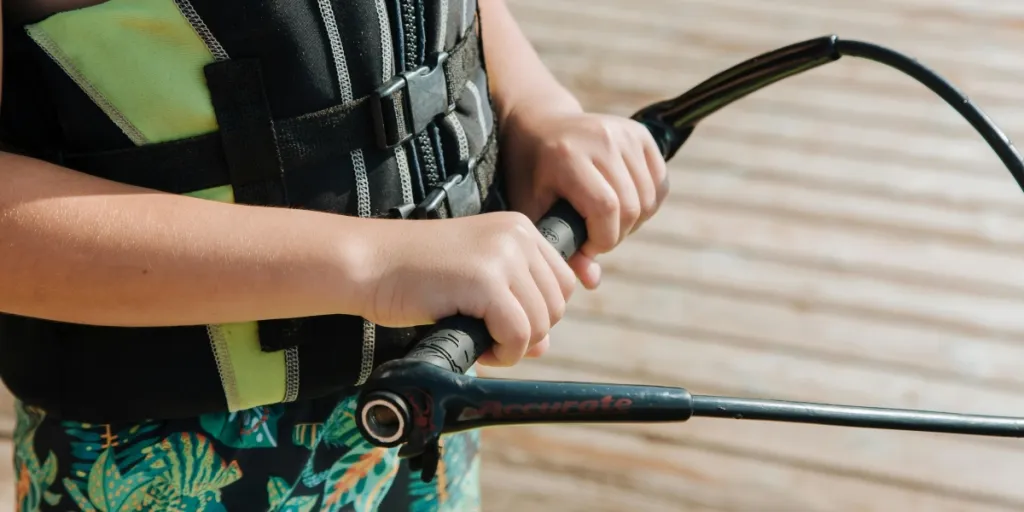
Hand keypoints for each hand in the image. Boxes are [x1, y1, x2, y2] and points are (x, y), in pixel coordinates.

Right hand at [363, 212, 575, 365]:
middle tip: (488, 336)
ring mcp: (503, 256)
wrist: (369, 263)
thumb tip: (544, 346)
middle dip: (528, 332)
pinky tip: (478, 347)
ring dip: (514, 346)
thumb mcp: (474, 279)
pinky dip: (502, 353)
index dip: (538, 313)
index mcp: (518, 228)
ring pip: (541, 324)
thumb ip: (513, 303)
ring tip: (479, 340)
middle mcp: (517, 236)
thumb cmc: (414, 274)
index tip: (502, 322)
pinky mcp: (485, 281)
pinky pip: (518, 336)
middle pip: (557, 305)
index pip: (561, 282)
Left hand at [501, 105, 668, 289]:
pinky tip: (622, 205)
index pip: (607, 208)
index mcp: (569, 156)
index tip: (586, 247)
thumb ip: (558, 244)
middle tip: (594, 236)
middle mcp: (602, 139)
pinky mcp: (641, 134)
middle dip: (616, 234)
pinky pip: (660, 184)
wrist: (539, 124)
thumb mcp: (533, 208)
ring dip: (632, 222)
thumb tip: (591, 281)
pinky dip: (647, 205)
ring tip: (605, 221)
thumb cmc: (530, 173)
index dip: (603, 239)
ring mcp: (624, 133)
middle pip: (631, 207)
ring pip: (649, 199)